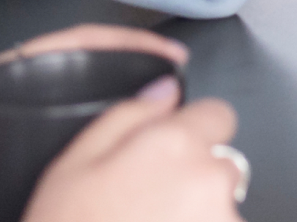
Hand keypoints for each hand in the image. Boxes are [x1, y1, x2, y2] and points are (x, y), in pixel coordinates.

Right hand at [21, 85, 241, 221]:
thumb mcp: (71, 168)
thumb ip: (126, 116)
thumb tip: (166, 89)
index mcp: (172, 145)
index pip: (218, 114)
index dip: (192, 133)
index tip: (170, 158)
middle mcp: (209, 178)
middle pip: (222, 164)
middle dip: (194, 181)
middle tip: (145, 212)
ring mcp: (225, 218)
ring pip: (223, 208)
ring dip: (199, 219)